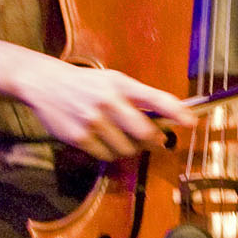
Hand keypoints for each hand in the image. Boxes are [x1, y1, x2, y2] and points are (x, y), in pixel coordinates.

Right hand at [15, 54, 194, 161]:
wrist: (46, 84)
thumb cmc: (86, 84)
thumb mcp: (113, 81)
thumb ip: (137, 98)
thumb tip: (166, 119)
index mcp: (120, 84)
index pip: (156, 98)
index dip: (176, 112)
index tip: (191, 122)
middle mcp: (108, 101)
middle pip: (144, 132)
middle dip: (154, 141)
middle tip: (156, 141)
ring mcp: (93, 121)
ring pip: (126, 148)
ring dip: (129, 148)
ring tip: (121, 136)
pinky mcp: (79, 137)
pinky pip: (106, 155)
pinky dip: (109, 152)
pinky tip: (103, 140)